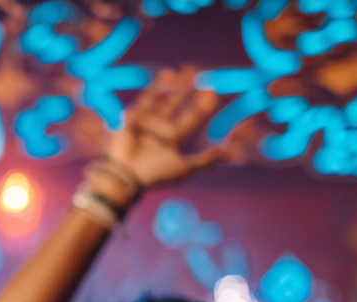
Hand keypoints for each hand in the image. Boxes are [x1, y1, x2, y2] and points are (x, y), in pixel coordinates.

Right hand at [104, 67, 232, 189]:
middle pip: (179, 105)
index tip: (216, 93)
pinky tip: (169, 74)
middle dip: (192, 92)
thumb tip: (233, 152)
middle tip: (206, 77)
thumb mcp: (184, 168)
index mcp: (172, 141)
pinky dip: (157, 87)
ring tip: (188, 70)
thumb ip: (207, 160)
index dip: (205, 106)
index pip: (193, 118)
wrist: (124, 175)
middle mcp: (160, 129)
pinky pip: (146, 98)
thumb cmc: (154, 174)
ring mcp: (146, 122)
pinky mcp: (133, 116)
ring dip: (176, 85)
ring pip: (164, 99)